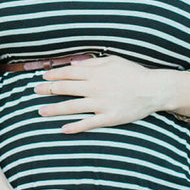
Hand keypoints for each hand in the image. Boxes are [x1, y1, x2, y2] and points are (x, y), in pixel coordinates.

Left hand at [34, 55, 189, 133]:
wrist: (154, 89)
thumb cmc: (133, 73)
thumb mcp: (113, 61)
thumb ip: (91, 64)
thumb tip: (73, 65)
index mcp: (95, 73)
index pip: (68, 73)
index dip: (53, 75)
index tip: (43, 77)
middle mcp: (95, 88)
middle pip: (65, 88)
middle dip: (48, 90)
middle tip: (35, 91)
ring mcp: (101, 104)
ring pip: (72, 106)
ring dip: (54, 109)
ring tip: (40, 111)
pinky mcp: (109, 118)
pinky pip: (89, 123)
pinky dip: (75, 126)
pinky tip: (63, 129)